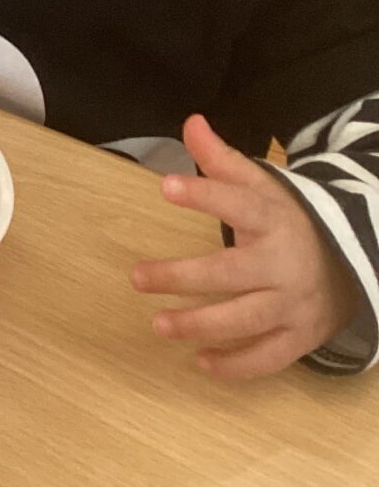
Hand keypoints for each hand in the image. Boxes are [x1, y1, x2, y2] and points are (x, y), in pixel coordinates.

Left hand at [131, 113, 359, 378]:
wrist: (349, 264)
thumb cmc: (285, 221)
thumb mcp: (260, 186)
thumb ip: (222, 159)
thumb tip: (191, 121)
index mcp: (272, 220)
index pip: (236, 203)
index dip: (203, 193)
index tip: (165, 185)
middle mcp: (283, 264)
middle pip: (230, 273)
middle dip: (182, 277)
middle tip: (136, 277)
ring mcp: (293, 304)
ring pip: (245, 320)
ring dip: (200, 325)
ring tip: (158, 324)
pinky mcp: (299, 337)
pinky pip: (268, 358)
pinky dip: (236, 366)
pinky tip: (200, 362)